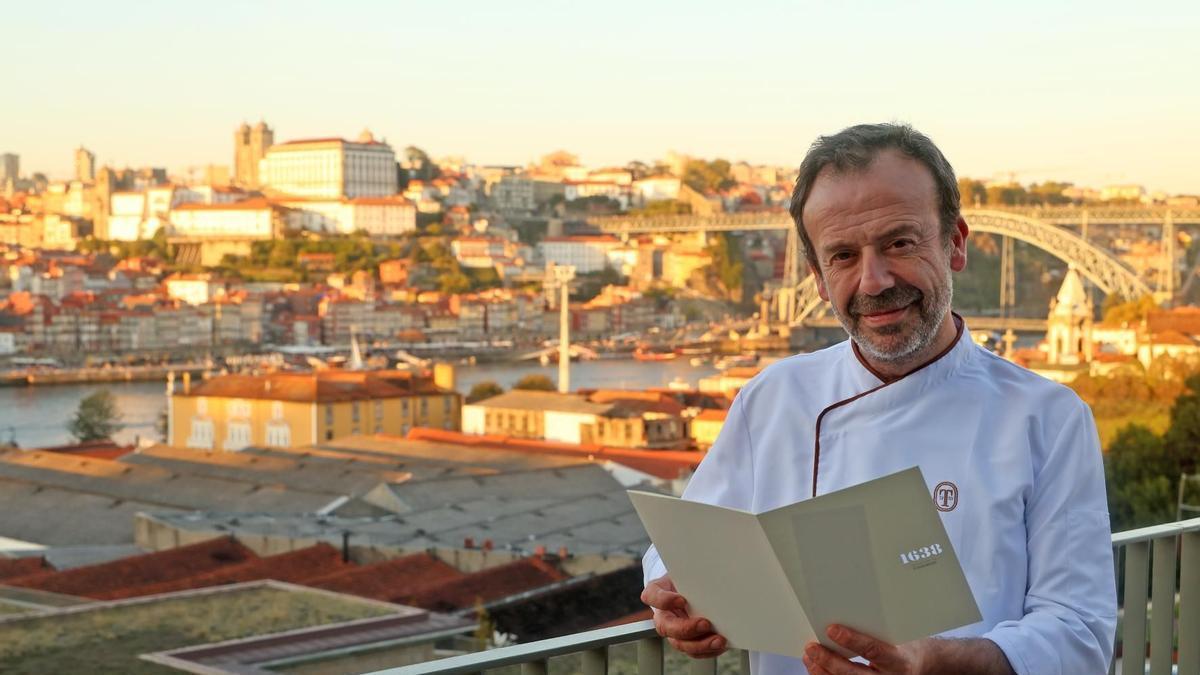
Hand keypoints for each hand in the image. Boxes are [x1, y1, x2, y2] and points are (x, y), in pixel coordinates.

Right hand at [640, 575, 727, 658]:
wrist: (691, 588)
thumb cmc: (688, 578)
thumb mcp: (687, 571)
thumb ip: (692, 574)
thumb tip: (713, 574)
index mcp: (657, 593)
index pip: (652, 596)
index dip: (664, 601)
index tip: (681, 599)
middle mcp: (662, 615)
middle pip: (666, 627)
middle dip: (686, 628)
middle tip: (705, 623)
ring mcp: (673, 631)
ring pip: (680, 644)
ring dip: (700, 645)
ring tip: (718, 640)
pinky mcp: (687, 641)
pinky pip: (695, 652)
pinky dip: (708, 651)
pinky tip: (720, 645)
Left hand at [802, 624, 927, 674]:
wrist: (920, 666)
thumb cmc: (904, 646)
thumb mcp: (896, 635)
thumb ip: (874, 630)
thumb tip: (841, 613)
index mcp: (900, 661)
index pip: (874, 651)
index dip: (852, 640)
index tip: (832, 629)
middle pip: (855, 674)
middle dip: (830, 661)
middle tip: (811, 647)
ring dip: (822, 671)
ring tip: (809, 656)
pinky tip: (815, 667)